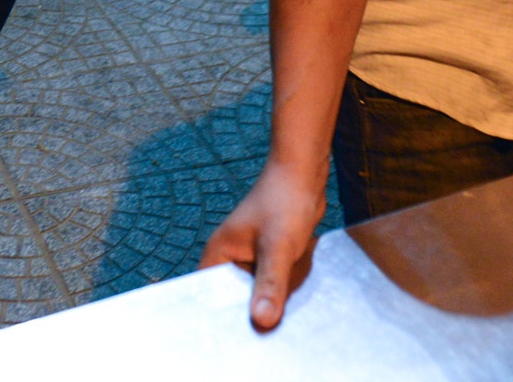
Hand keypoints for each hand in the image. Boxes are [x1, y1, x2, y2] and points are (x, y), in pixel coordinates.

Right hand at [200, 157, 323, 329]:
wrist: (304, 176)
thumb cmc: (283, 201)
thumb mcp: (277, 247)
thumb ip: (269, 283)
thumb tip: (262, 320)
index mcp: (218, 254)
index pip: (208, 295)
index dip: (220, 316)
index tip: (237, 337)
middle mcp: (229, 258)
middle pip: (234, 299)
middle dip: (250, 312)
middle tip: (266, 328)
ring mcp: (249, 259)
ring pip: (255, 293)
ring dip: (268, 301)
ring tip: (280, 311)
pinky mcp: (268, 259)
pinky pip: (271, 284)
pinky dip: (280, 291)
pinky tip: (293, 296)